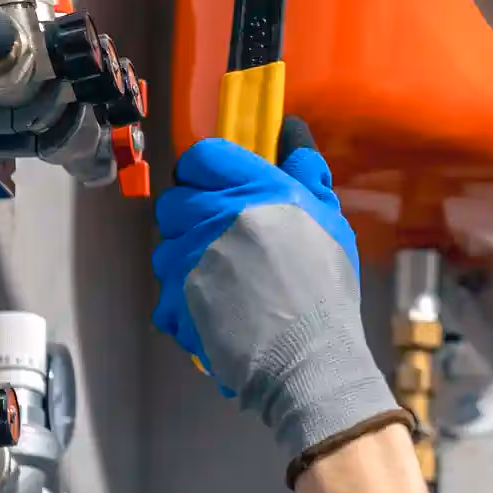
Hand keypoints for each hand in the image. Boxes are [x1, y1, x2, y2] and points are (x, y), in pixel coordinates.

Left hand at [152, 121, 402, 464]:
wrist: (310, 358)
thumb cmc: (325, 291)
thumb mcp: (328, 221)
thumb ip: (305, 173)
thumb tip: (292, 134)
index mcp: (254, 191)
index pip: (202, 157)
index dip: (204, 169)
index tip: (216, 185)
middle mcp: (215, 219)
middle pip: (174, 201)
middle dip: (191, 216)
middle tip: (220, 238)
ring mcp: (190, 261)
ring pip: (164, 248)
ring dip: (185, 260)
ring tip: (222, 282)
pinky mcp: (175, 301)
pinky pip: (164, 294)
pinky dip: (183, 303)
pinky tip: (214, 312)